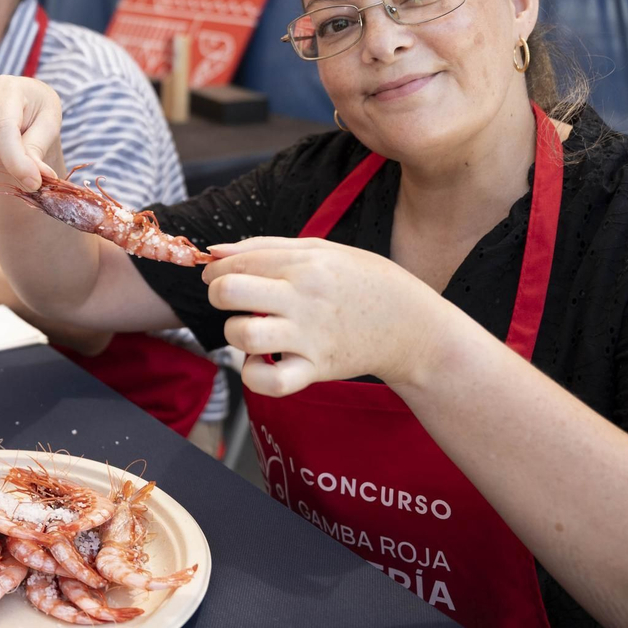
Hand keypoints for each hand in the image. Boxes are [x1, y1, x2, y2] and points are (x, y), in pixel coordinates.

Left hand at [201, 236, 471, 396]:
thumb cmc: (365, 282)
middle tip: (230, 300)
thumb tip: (216, 250)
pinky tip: (261, 361)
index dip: (215, 269)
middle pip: (230, 293)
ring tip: (251, 330)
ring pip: (243, 335)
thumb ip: (266, 247)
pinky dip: (254, 374)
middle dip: (218, 295)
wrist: (413, 326)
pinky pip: (270, 380)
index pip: (237, 262)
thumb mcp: (322, 250)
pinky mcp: (316, 369)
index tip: (218, 276)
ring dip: (235, 333)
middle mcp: (303, 299)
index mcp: (304, 265)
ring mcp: (308, 337)